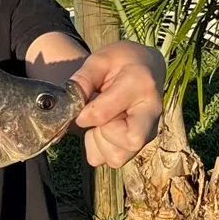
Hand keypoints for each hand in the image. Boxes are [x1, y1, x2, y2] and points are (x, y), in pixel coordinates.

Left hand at [71, 41, 164, 168]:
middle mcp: (151, 113)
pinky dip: (101, 149)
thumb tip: (68, 104)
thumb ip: (83, 79)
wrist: (148, 67)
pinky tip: (104, 130)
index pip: (105, 114)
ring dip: (99, 142)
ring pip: (118, 157)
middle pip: (129, 142)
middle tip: (97, 116)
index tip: (81, 107)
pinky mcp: (141, 144)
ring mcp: (149, 132)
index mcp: (139, 85)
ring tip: (101, 122)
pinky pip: (114, 159)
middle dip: (102, 133)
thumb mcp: (100, 60)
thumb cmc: (122, 62)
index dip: (85, 115)